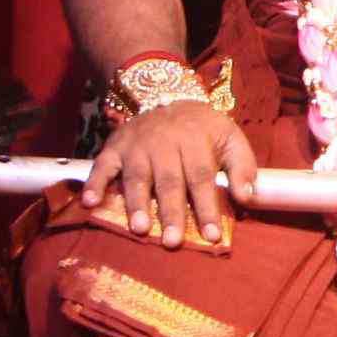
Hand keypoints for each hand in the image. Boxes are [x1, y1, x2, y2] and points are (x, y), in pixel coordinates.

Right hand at [83, 94, 247, 251]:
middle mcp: (164, 143)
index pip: (202, 177)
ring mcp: (136, 145)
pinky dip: (94, 183)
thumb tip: (246, 198)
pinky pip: (101, 166)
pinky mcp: (113, 148)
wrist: (164, 95)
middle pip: (169, 181)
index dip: (207, 208)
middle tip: (173, 241)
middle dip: (172, 212)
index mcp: (195, 141)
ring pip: (137, 176)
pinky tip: (90, 202)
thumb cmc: (201, 128)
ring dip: (136, 204)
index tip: (211, 236)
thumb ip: (242, 167)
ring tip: (140, 229)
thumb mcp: (230, 137)